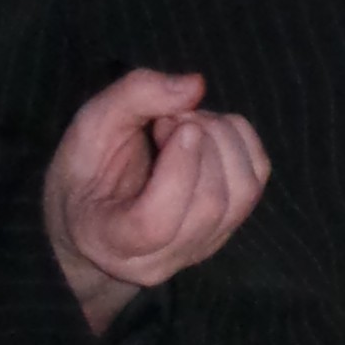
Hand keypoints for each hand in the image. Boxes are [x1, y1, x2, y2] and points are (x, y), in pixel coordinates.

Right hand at [43, 68, 270, 333]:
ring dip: (223, 139)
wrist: (96, 213)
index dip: (179, 170)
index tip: (179, 125)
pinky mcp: (227, 228)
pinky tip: (209, 131)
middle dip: (201, 142)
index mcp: (111, 240)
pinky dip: (240, 140)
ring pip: (241, 194)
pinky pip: (256, 181)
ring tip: (188, 123)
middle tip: (169, 118)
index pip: (157, 222)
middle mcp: (160, 259)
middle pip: (208, 204)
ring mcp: (199, 248)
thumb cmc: (88, 170)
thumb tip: (196, 85)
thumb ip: (133, 97)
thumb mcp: (91, 125)